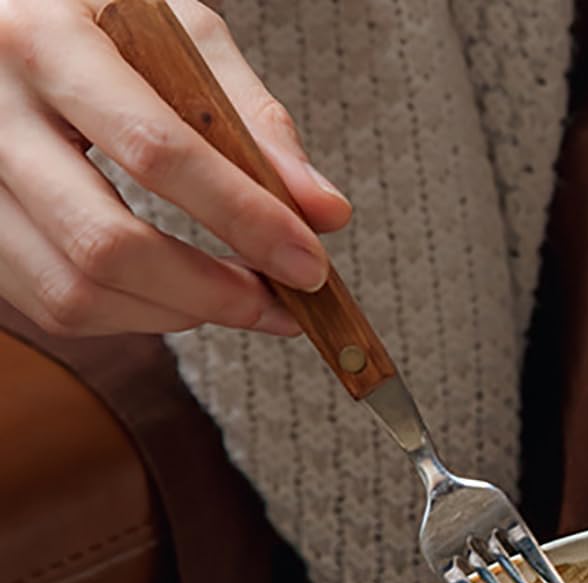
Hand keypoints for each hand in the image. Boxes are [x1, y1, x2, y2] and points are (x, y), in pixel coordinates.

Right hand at [0, 0, 349, 337]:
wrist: (5, 20)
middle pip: (107, 245)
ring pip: (76, 292)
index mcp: (45, 42)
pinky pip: (55, 306)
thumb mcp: (175, 34)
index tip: (309, 264)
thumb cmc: (97, 24)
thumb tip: (324, 212)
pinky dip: (134, 317)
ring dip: (177, 315)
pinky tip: (178, 293)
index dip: (244, 219)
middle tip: (281, 305)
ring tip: (238, 299)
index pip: (156, 151)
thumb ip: (253, 117)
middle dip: (212, 293)